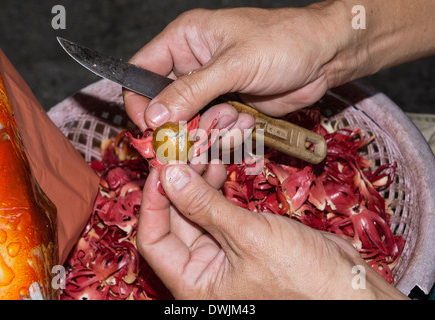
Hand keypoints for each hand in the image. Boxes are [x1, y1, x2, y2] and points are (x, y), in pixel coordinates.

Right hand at [123, 5, 344, 130]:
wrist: (324, 56)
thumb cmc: (282, 43)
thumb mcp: (234, 64)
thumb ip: (190, 91)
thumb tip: (152, 117)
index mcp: (184, 40)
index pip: (141, 72)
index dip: (139, 102)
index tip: (150, 130)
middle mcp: (191, 65)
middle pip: (163, 104)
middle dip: (179, 124)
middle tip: (200, 133)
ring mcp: (210, 89)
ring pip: (189, 122)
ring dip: (209, 130)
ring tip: (236, 118)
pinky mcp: (228, 108)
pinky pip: (213, 130)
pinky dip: (226, 133)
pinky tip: (247, 120)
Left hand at [137, 163, 407, 298]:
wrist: (348, 286)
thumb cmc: (302, 280)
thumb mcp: (248, 238)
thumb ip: (204, 206)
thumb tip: (170, 175)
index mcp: (193, 281)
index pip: (154, 237)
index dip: (153, 199)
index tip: (162, 163)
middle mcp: (203, 266)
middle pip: (177, 214)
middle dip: (183, 174)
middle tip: (189, 140)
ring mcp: (223, 248)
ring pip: (200, 202)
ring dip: (204, 169)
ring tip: (211, 136)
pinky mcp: (242, 233)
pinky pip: (223, 201)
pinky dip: (222, 177)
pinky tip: (223, 153)